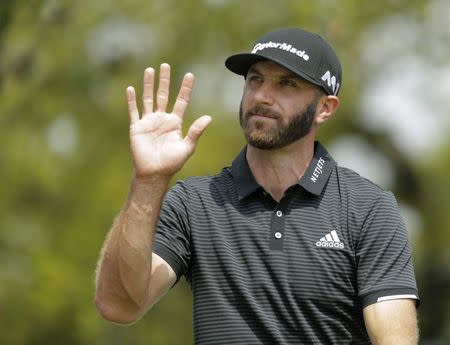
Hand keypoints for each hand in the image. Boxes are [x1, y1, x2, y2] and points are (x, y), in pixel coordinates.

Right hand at [127, 63, 211, 178]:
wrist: (154, 173)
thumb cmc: (172, 162)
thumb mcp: (187, 147)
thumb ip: (196, 131)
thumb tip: (209, 117)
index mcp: (175, 122)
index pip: (182, 101)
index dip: (186, 88)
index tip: (190, 75)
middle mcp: (162, 119)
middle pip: (164, 95)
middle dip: (165, 80)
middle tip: (165, 65)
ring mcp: (149, 122)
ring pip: (148, 98)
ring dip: (148, 84)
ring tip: (150, 70)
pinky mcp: (137, 127)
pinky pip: (134, 111)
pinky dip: (132, 100)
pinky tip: (131, 88)